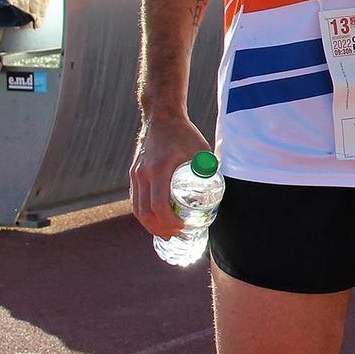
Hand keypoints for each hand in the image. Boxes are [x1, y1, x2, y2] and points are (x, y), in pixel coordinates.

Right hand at [130, 112, 208, 238]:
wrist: (162, 118)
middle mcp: (142, 174)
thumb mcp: (201, 151)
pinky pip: (135, 198)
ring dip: (149, 223)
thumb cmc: (184, 134)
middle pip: (144, 212)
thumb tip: (221, 191)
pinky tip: (155, 218)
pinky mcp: (133, 173)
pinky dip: (144, 212)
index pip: (159, 205)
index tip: (182, 227)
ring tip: (164, 232)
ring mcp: (135, 174)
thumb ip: (209, 170)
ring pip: (137, 207)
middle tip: (174, 236)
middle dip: (158, 228)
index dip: (169, 221)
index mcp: (159, 170)